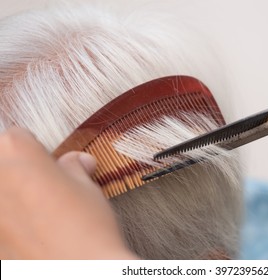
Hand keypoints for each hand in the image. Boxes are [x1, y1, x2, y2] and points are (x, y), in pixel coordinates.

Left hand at [0, 127, 137, 258]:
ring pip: (0, 192)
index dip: (38, 149)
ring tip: (37, 214)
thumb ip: (74, 168)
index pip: (17, 136)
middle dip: (19, 170)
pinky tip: (30, 233)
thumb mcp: (87, 188)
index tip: (49, 163)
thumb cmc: (86, 227)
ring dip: (11, 196)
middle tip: (44, 188)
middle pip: (0, 162)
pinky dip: (9, 221)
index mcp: (16, 154)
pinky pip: (1, 220)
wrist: (79, 273)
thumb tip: (77, 162)